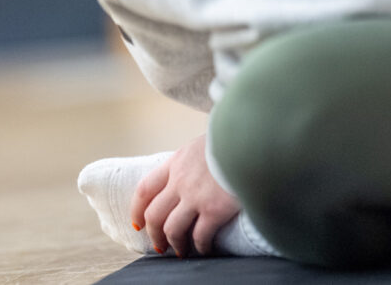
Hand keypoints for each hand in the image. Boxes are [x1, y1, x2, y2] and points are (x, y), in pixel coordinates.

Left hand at [129, 133, 240, 257]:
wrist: (252, 140)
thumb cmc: (234, 139)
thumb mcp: (205, 142)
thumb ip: (195, 159)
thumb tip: (198, 168)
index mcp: (177, 162)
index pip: (146, 188)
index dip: (137, 209)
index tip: (138, 222)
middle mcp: (180, 180)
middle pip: (154, 214)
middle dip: (154, 234)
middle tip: (160, 245)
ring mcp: (196, 196)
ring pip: (172, 229)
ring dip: (175, 244)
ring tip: (182, 251)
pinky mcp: (215, 210)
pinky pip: (200, 237)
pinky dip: (200, 247)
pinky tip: (205, 249)